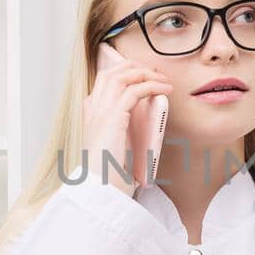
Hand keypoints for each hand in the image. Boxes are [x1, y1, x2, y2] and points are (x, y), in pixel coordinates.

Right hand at [83, 48, 172, 194]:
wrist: (99, 188)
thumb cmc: (109, 173)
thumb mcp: (114, 145)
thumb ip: (122, 129)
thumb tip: (143, 118)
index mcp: (90, 115)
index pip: (103, 82)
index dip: (124, 74)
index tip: (143, 76)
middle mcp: (92, 109)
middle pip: (111, 73)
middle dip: (135, 67)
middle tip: (155, 73)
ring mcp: (100, 111)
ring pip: (122, 76)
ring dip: (146, 74)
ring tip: (163, 80)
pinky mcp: (112, 117)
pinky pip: (134, 90)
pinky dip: (152, 85)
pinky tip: (164, 89)